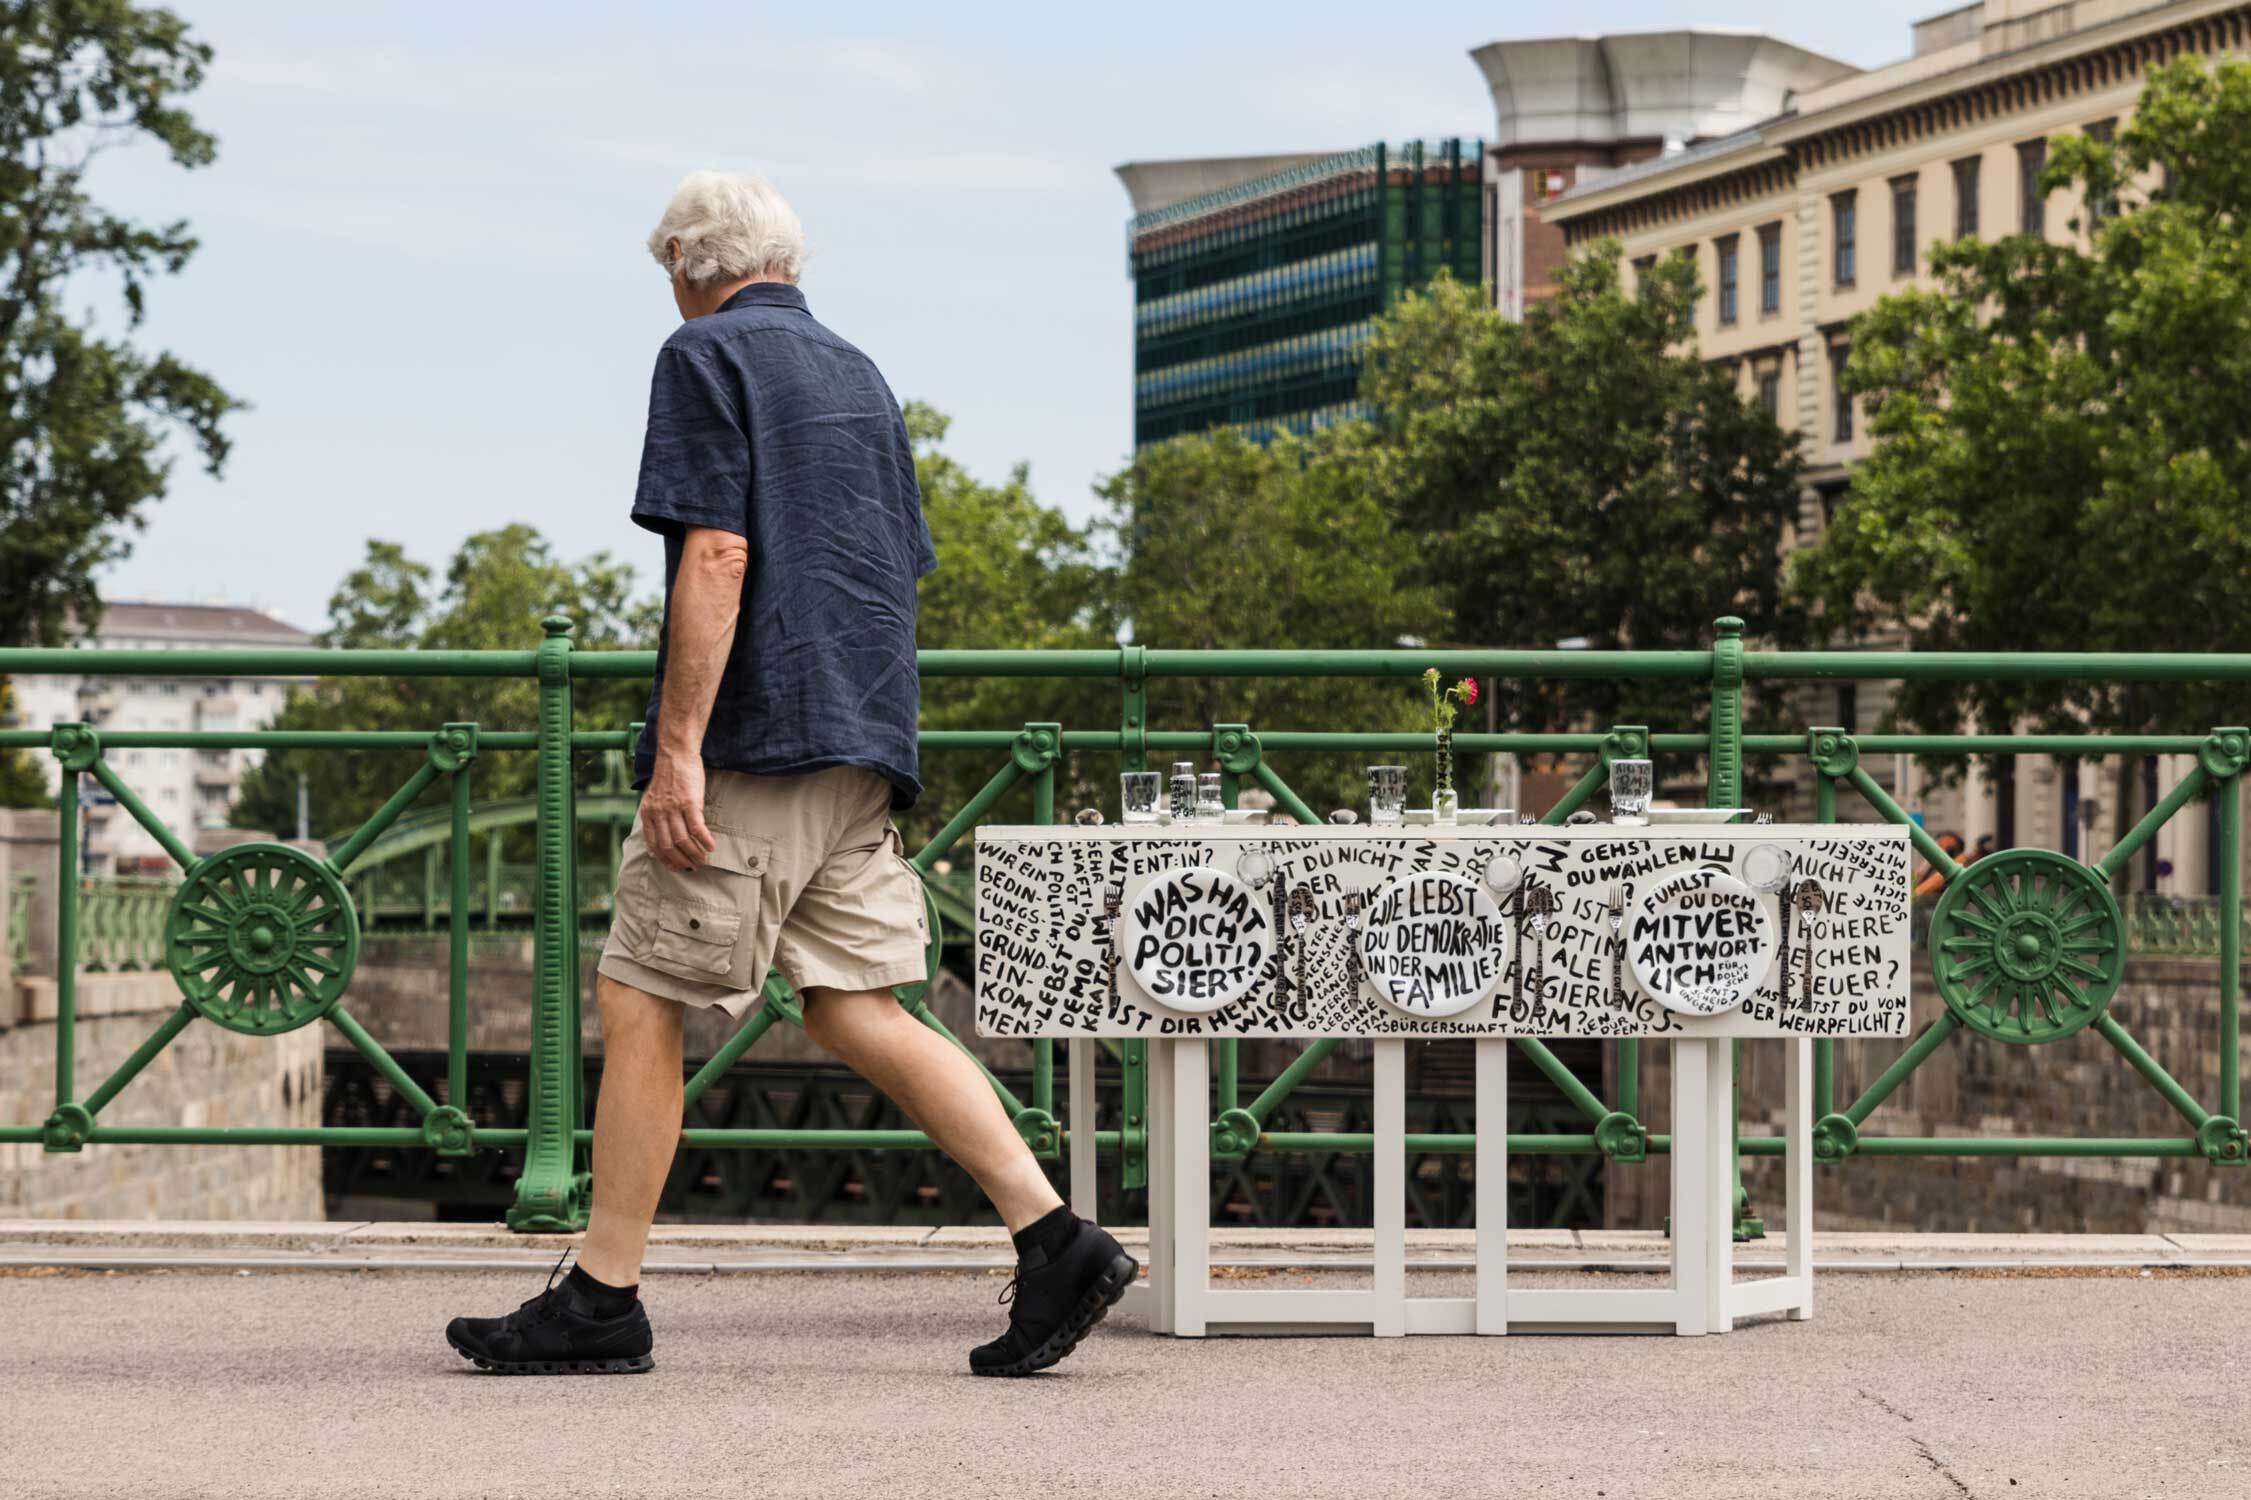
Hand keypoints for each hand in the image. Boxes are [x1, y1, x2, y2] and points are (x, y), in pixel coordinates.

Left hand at [641, 752, 715, 871]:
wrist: (675, 754)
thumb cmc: (669, 775)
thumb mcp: (655, 796)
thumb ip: (657, 814)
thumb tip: (665, 833)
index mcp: (648, 813)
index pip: (653, 844)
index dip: (665, 859)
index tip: (675, 867)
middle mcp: (658, 813)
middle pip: (668, 846)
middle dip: (680, 861)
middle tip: (692, 867)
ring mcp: (674, 808)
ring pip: (682, 840)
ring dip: (694, 854)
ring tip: (703, 860)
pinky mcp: (689, 802)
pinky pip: (697, 828)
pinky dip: (704, 840)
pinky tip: (711, 846)